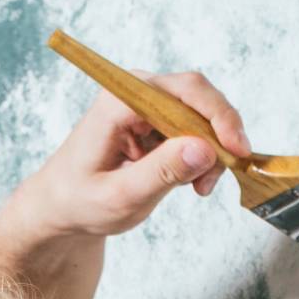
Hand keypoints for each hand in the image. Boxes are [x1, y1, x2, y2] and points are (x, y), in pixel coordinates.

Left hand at [14, 70, 255, 237]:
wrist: (61, 206)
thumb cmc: (80, 201)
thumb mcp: (120, 197)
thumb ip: (161, 172)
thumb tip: (204, 148)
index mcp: (119, 101)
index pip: (183, 91)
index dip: (217, 117)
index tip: (236, 152)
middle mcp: (135, 92)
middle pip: (198, 97)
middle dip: (218, 137)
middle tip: (219, 177)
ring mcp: (146, 103)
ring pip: (201, 114)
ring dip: (211, 150)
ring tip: (200, 187)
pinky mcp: (155, 119)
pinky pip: (193, 128)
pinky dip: (202, 155)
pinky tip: (192, 181)